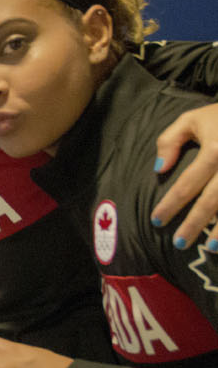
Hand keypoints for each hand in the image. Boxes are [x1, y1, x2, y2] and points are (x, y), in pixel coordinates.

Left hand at [151, 103, 217, 249]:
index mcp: (215, 149)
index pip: (187, 183)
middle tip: (179, 243)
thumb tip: (159, 169)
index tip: (156, 220)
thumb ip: (169, 141)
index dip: (171, 204)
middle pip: (213, 200)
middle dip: (195, 223)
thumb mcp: (192, 119)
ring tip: (210, 248)